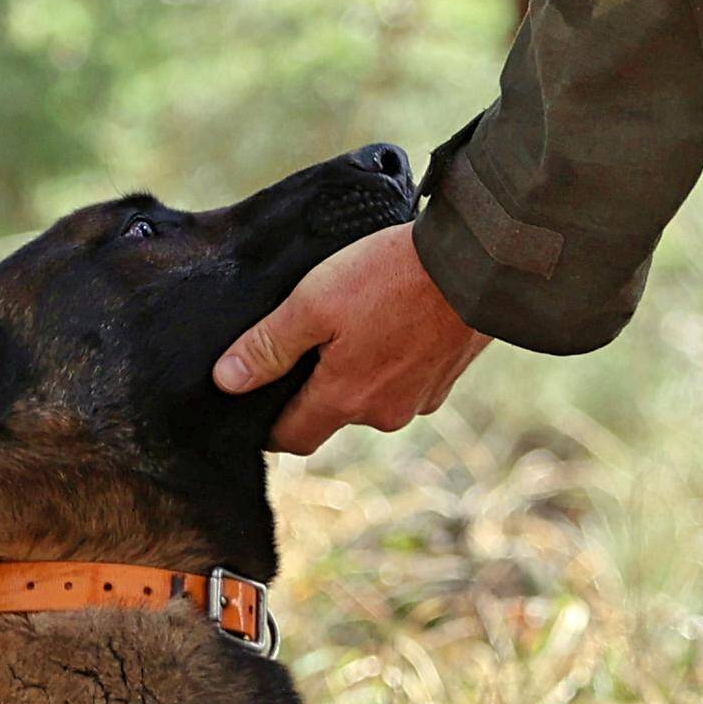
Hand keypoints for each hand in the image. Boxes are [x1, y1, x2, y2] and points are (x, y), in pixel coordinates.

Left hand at [217, 221, 487, 457]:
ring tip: (353, 323)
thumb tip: (226, 382)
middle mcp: (383, 413)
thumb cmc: (390, 277)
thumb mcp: (314, 301)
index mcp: (344, 400)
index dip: (267, 424)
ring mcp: (420, 399)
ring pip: (371, 398)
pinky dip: (392, 361)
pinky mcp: (446, 379)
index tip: (253, 398)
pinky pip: (405, 381)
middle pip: (331, 416)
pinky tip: (392, 322)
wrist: (476, 265)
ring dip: (356, 373)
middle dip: (312, 391)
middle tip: (303, 345)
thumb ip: (269, 345)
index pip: (291, 438)